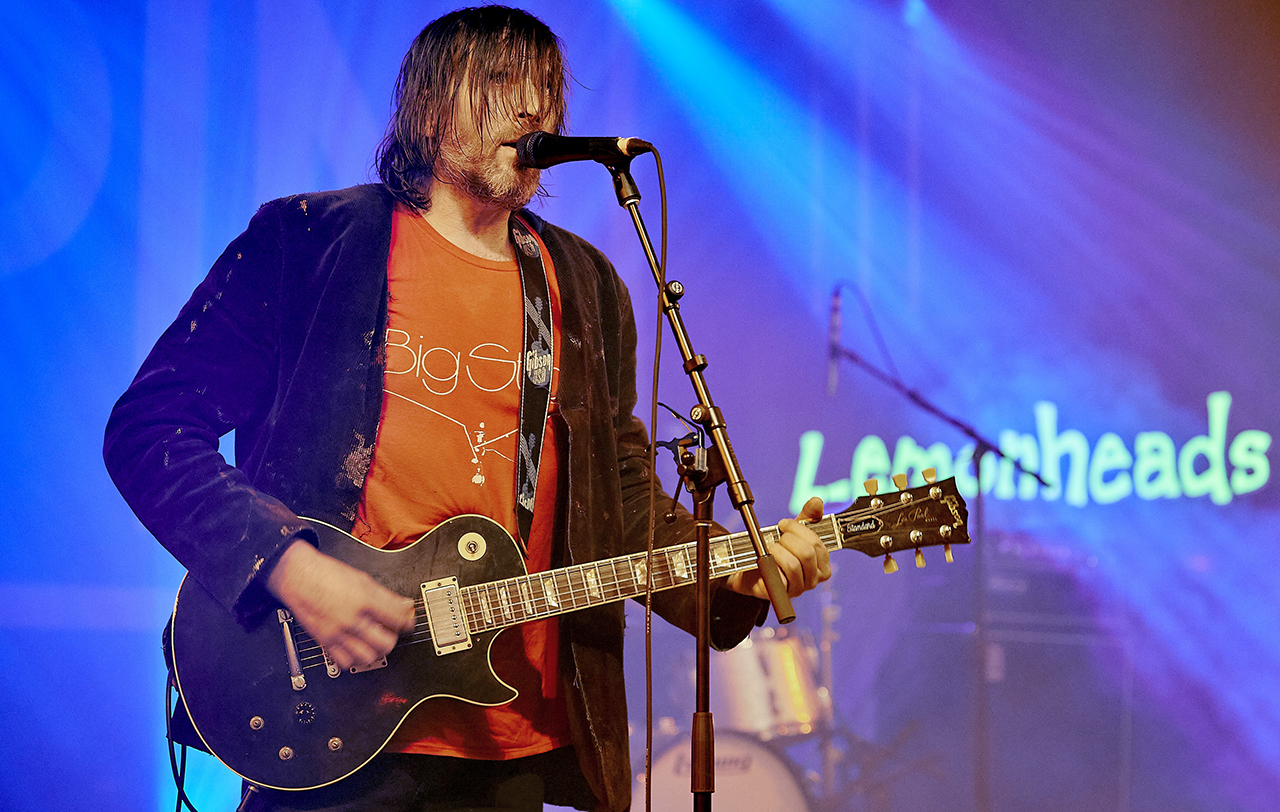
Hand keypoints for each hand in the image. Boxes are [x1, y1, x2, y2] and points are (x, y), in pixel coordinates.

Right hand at [266, 539, 416, 668]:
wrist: (299, 577)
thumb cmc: (328, 574)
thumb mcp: (362, 578)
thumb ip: (385, 595)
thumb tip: (406, 605)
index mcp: (364, 599)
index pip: (397, 619)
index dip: (407, 621)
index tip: (407, 621)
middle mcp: (352, 619)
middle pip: (386, 643)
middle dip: (393, 638)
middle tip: (391, 632)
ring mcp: (338, 632)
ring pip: (368, 657)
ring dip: (376, 651)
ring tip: (375, 641)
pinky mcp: (325, 641)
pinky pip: (345, 662)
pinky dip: (355, 659)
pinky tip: (357, 649)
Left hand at [726, 497, 829, 599]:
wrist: (751, 570)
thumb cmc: (777, 551)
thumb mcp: (793, 532)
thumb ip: (807, 516)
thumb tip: (817, 501)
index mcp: (822, 564)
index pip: (817, 543)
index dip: (798, 529)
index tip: (782, 524)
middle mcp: (814, 579)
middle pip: (807, 553)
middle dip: (788, 540)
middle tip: (776, 537)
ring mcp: (799, 588)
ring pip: (794, 566)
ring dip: (778, 551)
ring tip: (770, 547)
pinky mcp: (782, 594)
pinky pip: (780, 578)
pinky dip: (771, 564)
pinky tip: (766, 559)